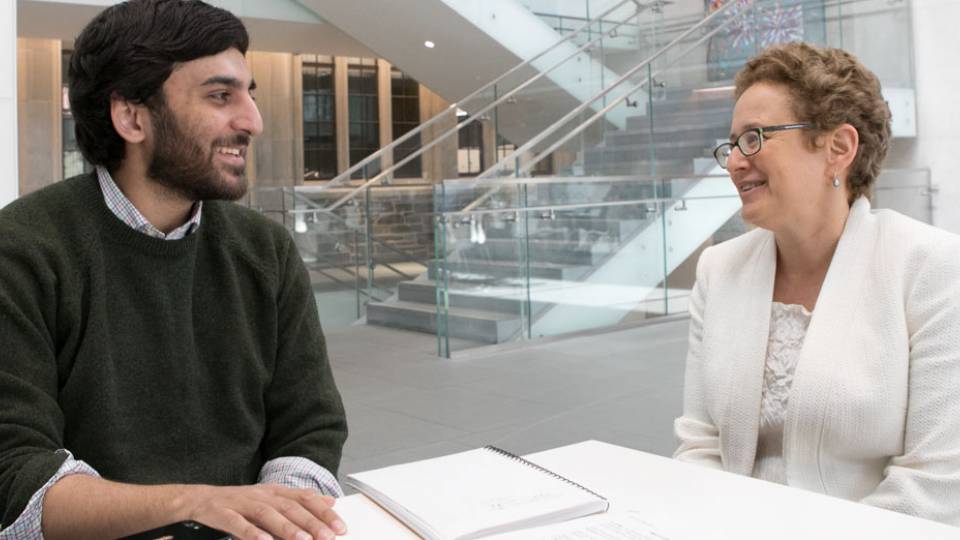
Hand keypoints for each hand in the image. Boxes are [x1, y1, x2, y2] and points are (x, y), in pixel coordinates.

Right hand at [183, 484, 347, 539]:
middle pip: (290, 507)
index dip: (324, 512)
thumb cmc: (241, 502)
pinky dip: (252, 533)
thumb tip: (331, 501)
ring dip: (286, 528)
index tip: (340, 527)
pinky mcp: (224, 514)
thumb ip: (301, 499)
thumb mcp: (273, 497)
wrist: (201, 499)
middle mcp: (262, 495)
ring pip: (268, 515)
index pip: (305, 499)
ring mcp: (243, 504)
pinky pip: (239, 524)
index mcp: (276, 491)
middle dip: (311, 523)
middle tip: (328, 536)